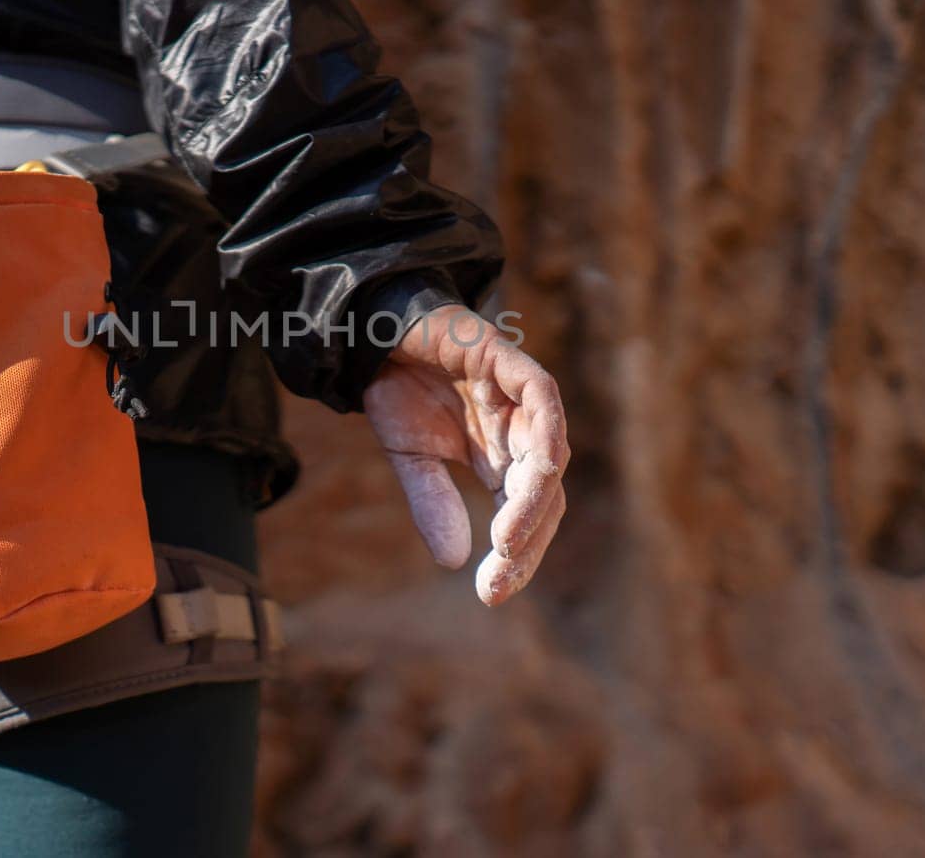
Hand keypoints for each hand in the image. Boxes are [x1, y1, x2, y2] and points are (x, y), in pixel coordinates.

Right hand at [362, 305, 569, 604]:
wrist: (374, 329)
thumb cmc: (397, 387)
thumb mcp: (411, 459)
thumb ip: (434, 503)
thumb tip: (455, 563)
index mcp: (502, 455)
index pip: (527, 513)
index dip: (518, 555)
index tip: (492, 594)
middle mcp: (520, 429)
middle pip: (547, 493)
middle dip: (528, 540)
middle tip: (499, 582)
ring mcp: (521, 394)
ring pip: (550, 455)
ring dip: (534, 502)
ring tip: (507, 543)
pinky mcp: (510, 360)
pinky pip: (543, 399)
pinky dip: (543, 436)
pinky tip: (531, 474)